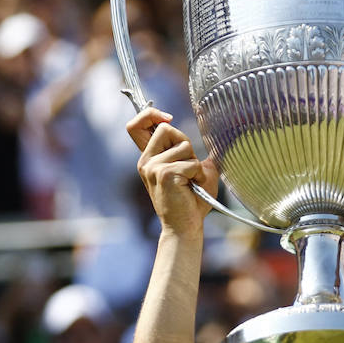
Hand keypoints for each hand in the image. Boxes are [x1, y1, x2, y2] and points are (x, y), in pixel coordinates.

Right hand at [129, 108, 218, 236]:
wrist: (185, 227)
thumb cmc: (191, 201)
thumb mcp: (191, 170)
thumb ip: (190, 152)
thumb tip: (209, 134)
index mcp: (149, 158)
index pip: (135, 126)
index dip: (150, 115)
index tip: (168, 118)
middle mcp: (146, 161)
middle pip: (165, 128)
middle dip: (185, 142)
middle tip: (189, 166)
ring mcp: (153, 167)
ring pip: (182, 145)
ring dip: (195, 162)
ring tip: (193, 180)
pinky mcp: (164, 174)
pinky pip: (191, 163)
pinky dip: (199, 174)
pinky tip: (194, 186)